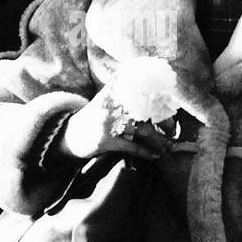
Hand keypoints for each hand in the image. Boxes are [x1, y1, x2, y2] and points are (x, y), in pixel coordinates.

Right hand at [55, 85, 170, 163]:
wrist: (68, 136)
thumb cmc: (93, 118)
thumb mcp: (105, 99)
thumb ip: (122, 90)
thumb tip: (148, 85)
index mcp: (114, 91)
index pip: (142, 91)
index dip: (160, 98)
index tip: (171, 107)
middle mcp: (111, 104)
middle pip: (147, 111)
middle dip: (163, 121)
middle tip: (172, 129)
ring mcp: (108, 122)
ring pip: (143, 130)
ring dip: (159, 140)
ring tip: (167, 147)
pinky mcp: (106, 140)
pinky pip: (132, 146)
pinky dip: (146, 152)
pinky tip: (154, 156)